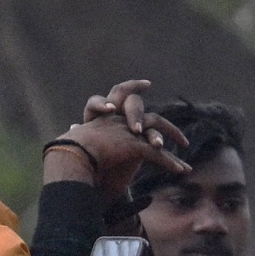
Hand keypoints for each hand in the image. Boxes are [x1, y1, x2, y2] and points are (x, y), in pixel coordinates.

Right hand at [43, 79, 189, 196]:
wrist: (68, 160)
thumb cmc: (69, 157)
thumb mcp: (81, 143)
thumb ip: (83, 135)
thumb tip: (74, 126)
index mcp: (103, 118)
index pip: (118, 95)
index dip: (132, 88)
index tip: (146, 84)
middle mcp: (116, 119)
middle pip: (142, 109)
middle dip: (162, 119)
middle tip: (179, 134)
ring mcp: (126, 130)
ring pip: (155, 126)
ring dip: (172, 134)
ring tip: (186, 147)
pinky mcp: (133, 144)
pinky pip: (156, 153)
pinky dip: (169, 162)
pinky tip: (181, 171)